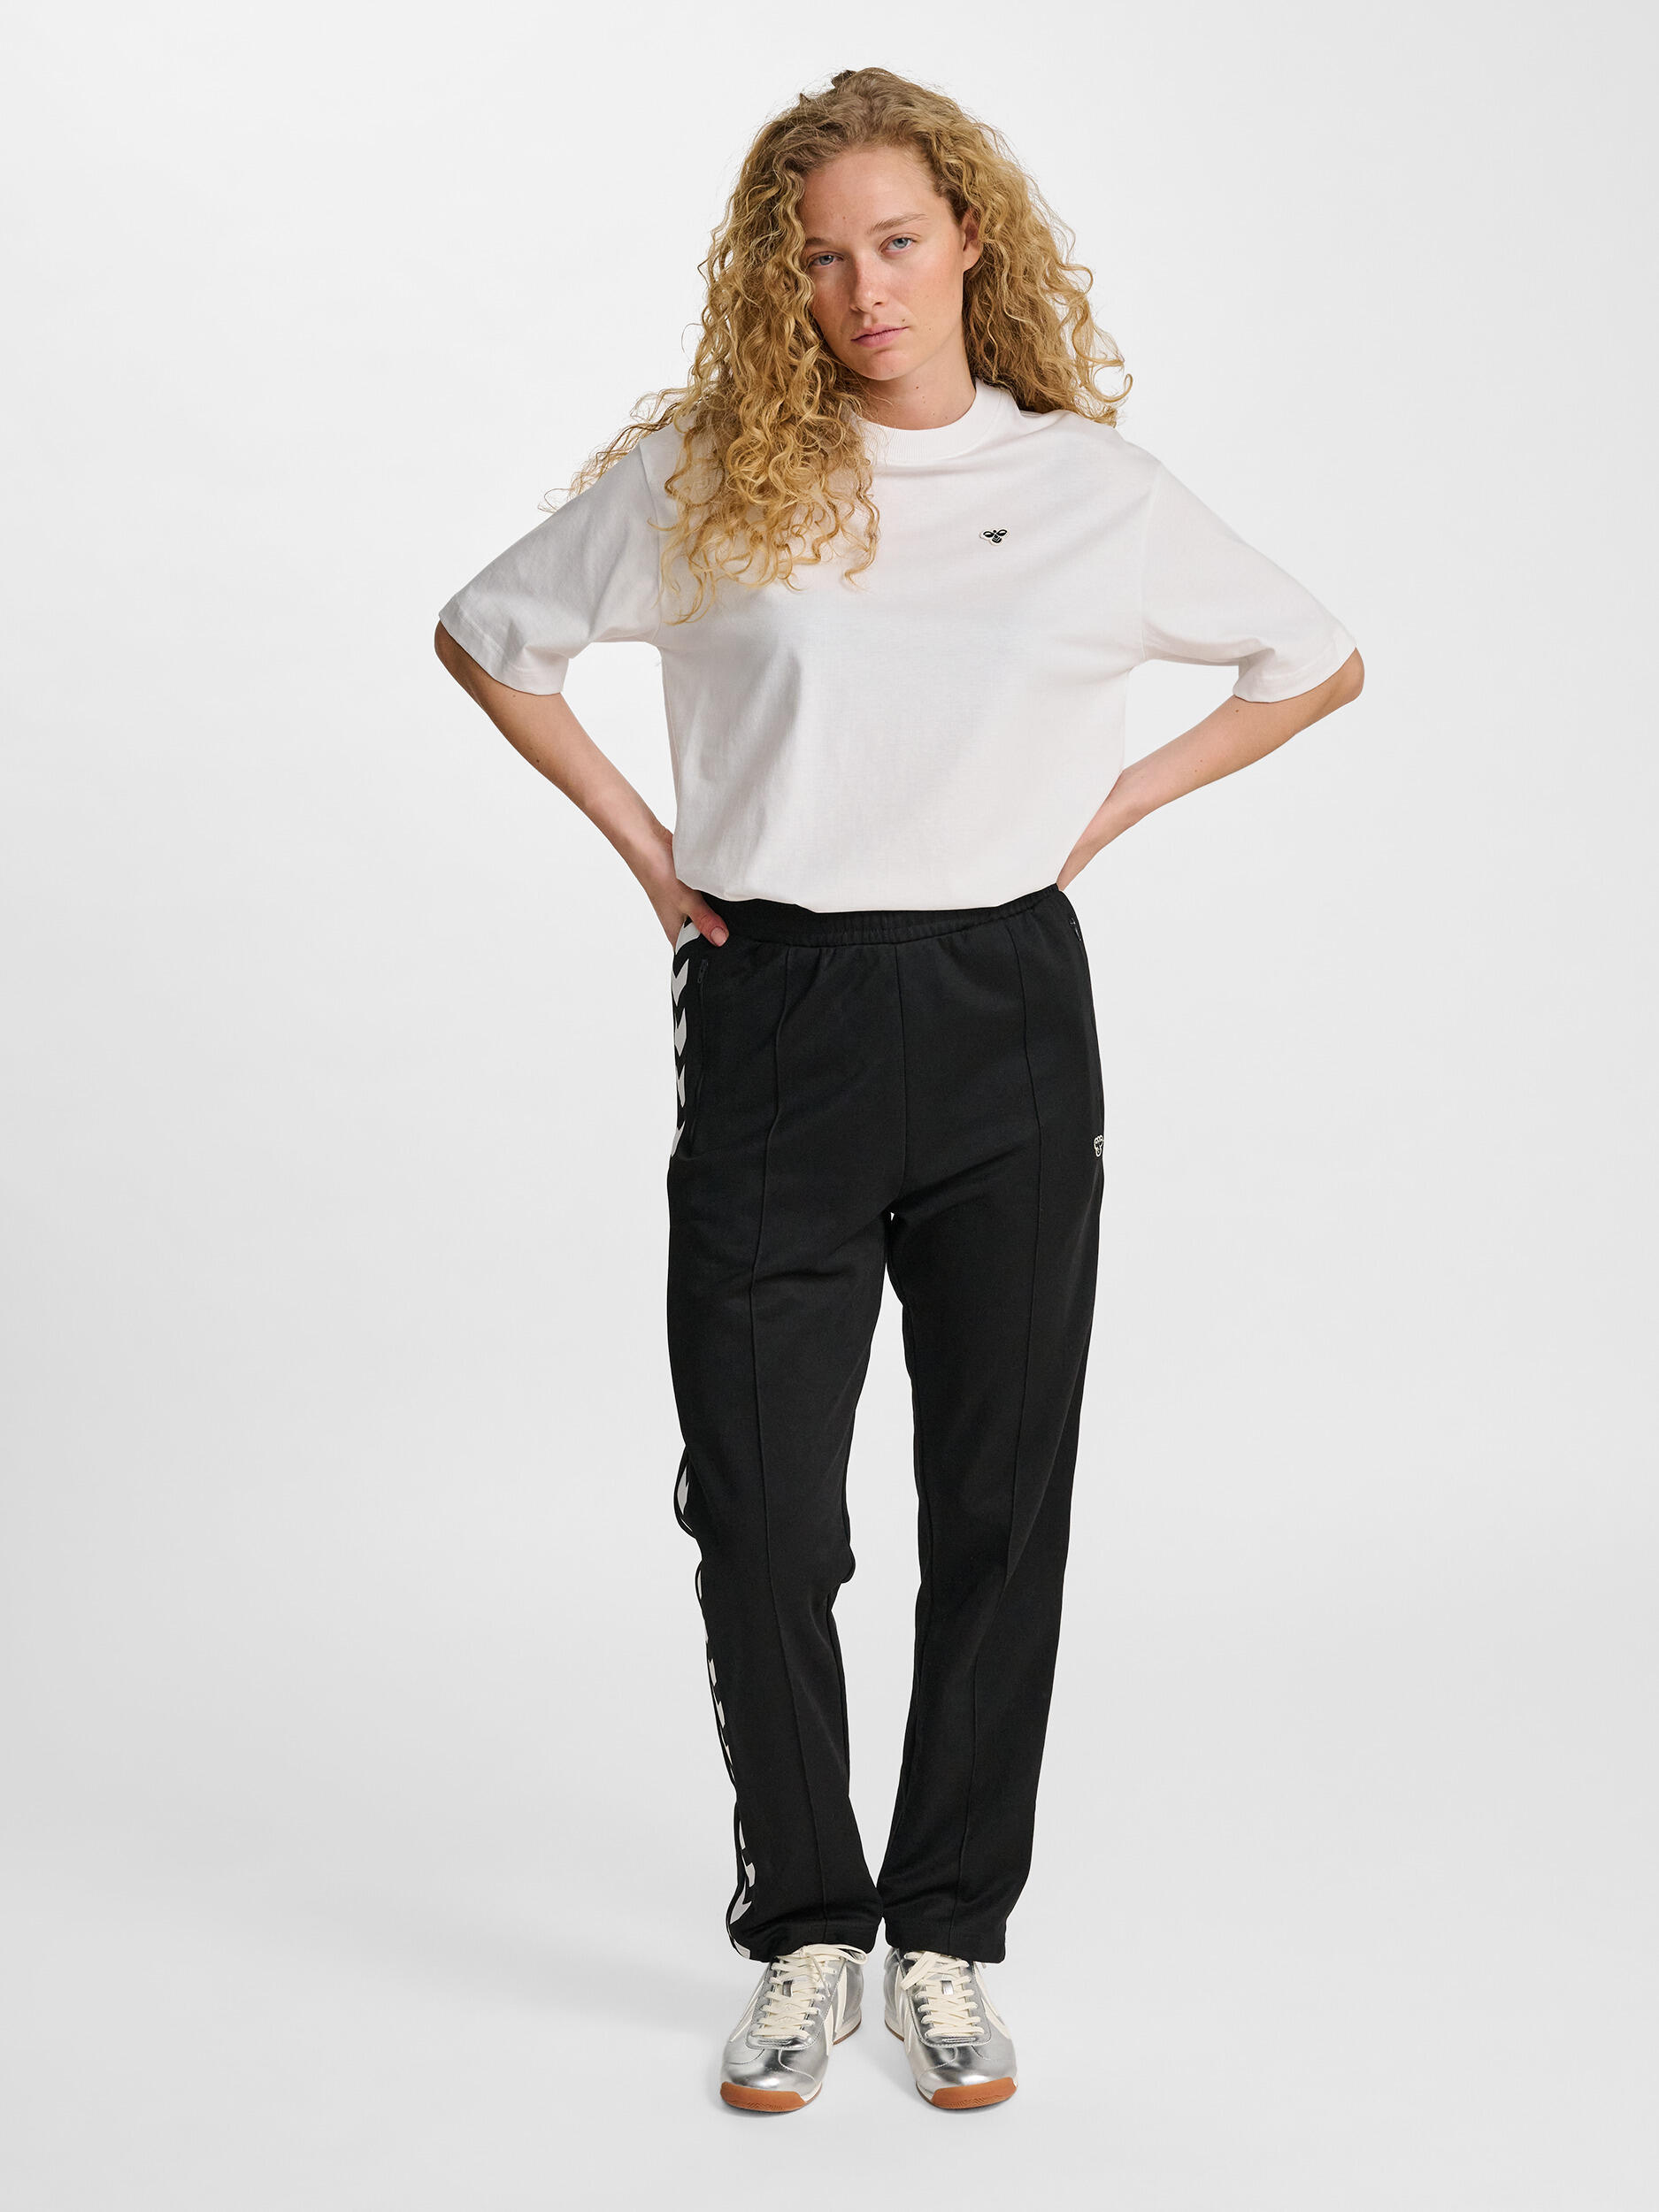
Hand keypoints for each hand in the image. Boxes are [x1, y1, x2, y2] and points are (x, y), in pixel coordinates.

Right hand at [640, 824, 728, 945]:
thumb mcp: (685, 900)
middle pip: (705, 937)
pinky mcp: (693, 893)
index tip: (733, 955)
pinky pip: (709, 903)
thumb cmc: (657, 873)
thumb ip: (704, 919)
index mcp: (676, 932)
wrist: (650, 844)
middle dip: (721, 935)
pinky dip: (717, 902)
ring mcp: (687, 908)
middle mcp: (680, 922)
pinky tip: (729, 900)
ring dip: (719, 916)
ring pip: (709, 918)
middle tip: (743, 936)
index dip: (712, 957)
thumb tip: (720, 939)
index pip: (696, 954)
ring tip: (738, 918)